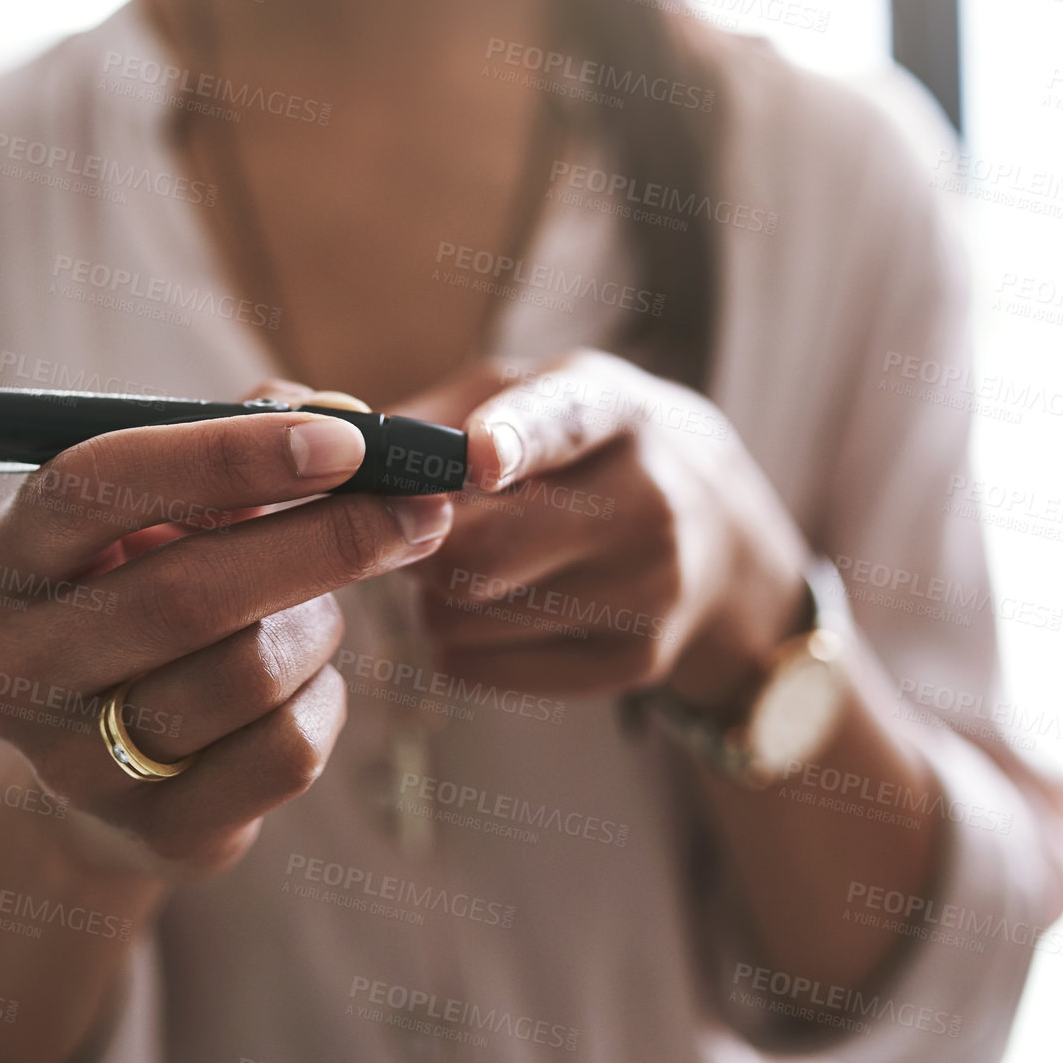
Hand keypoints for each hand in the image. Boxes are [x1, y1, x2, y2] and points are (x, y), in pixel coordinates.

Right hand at [0, 378, 452, 882]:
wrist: (110, 768)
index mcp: (5, 558)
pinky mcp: (153, 834)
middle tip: (420, 509)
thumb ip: (246, 441)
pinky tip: (305, 684)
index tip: (348, 439)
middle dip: (327, 539)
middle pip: (187, 591)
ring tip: (320, 612)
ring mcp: (73, 765)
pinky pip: (286, 753)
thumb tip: (346, 416)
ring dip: (321, 626)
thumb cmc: (151, 594)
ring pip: (251, 673)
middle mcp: (15, 665)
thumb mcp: (168, 511)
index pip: (97, 484)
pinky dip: (326, 699)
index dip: (227, 455)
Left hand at [397, 350, 809, 703]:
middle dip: (421, 546)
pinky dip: (457, 645)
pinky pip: (482, 669)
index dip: (514, 440)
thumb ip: (441, 413)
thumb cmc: (590, 448)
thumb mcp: (537, 392)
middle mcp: (648, 501)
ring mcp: (650, 590)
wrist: (720, 534)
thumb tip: (342, 448)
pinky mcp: (634, 662)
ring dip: (431, 598)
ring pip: (467, 617)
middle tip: (415, 529)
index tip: (477, 456)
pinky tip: (491, 611)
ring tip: (462, 567)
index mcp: (615, 412)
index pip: (563, 424)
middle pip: (485, 550)